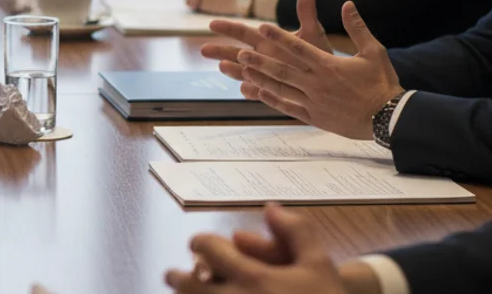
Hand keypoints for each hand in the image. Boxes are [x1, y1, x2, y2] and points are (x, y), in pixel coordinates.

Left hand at [164, 204, 348, 293]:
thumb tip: (270, 208)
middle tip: (172, 276)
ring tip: (186, 292)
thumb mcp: (319, 265)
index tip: (198, 245)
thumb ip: (296, 231)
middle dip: (177, 278)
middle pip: (186, 285)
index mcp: (252, 278)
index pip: (207, 249)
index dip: (200, 243)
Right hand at [203, 0, 331, 81]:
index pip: (242, 32)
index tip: (212, 23)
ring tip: (223, 67)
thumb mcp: (312, 33)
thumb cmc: (316, 53)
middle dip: (219, 52)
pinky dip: (252, 90)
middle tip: (203, 50)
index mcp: (265, 40)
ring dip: (232, 70)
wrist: (328, 77)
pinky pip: (257, 91)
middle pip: (234, 53)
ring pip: (242, 72)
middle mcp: (259, 57)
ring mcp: (262, 74)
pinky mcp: (269, 91)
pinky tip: (248, 88)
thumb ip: (306, 14)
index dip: (227, 27)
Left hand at [224, 0, 402, 139]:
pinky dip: (272, 100)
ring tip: (242, 70)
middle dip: (259, 61)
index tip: (262, 27)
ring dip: (260, 79)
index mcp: (329, 65)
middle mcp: (317, 83)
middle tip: (240, 53)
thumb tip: (347, 4)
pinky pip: (288, 107)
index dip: (279, 37)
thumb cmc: (382, 83)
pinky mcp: (314, 116)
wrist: (389, 118)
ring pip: (281, 88)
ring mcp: (314, 101)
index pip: (298, 48)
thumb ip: (357, 27)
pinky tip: (257, 93)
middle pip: (282, 69)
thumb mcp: (374, 51)